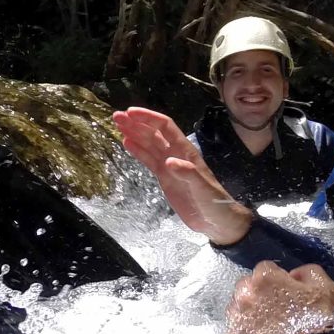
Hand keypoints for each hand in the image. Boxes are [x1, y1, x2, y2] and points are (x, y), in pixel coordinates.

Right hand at [112, 108, 253, 245]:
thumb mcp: (203, 188)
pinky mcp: (165, 178)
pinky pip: (149, 160)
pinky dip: (137, 151)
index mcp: (186, 151)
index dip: (149, 118)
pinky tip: (127, 143)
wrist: (216, 220)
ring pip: (149, 145)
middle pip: (153, 133)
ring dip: (134, 134)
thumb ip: (188, 173)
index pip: (165, 127)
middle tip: (117, 116)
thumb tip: (169, 161)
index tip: (131, 113)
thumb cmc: (213, 202)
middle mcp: (176, 154)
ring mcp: (169, 166)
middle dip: (136, 123)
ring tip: (118, 125)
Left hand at [223, 262, 333, 333]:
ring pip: (240, 309)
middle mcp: (244, 294)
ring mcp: (236, 319)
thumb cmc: (320, 324)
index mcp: (264, 277)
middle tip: (278, 311)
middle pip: (248, 287)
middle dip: (261, 295)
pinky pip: (237, 333)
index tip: (287, 293)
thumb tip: (293, 277)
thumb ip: (306, 273)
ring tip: (271, 329)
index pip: (266, 270)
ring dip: (252, 314)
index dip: (279, 281)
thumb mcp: (326, 288)